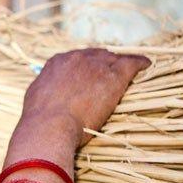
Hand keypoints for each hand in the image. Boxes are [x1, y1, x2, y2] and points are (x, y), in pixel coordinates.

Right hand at [21, 48, 149, 145]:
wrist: (50, 126)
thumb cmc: (40, 120)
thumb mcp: (36, 97)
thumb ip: (46, 88)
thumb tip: (47, 92)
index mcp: (58, 62)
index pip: (77, 58)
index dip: (86, 66)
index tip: (90, 74)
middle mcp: (78, 58)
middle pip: (97, 55)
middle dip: (104, 63)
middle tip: (110, 74)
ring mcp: (97, 66)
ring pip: (114, 59)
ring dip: (121, 64)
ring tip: (131, 69)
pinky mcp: (114, 76)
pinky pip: (131, 63)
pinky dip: (140, 63)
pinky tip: (146, 65)